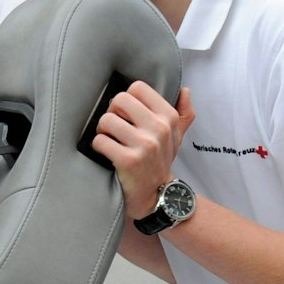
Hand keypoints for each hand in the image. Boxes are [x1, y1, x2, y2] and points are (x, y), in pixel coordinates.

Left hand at [93, 83, 195, 214]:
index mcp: (169, 117)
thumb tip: (185, 91)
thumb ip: (183, 113)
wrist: (157, 196)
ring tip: (110, 140)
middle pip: (119, 100)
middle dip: (112, 113)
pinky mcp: (128, 160)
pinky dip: (98, 146)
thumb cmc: (161, 162)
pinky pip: (100, 141)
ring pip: (106, 119)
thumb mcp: (177, 137)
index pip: (137, 88)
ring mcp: (145, 145)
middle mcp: (159, 128)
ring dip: (102, 131)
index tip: (127, 114)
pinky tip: (106, 153)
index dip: (127, 99)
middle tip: (114, 128)